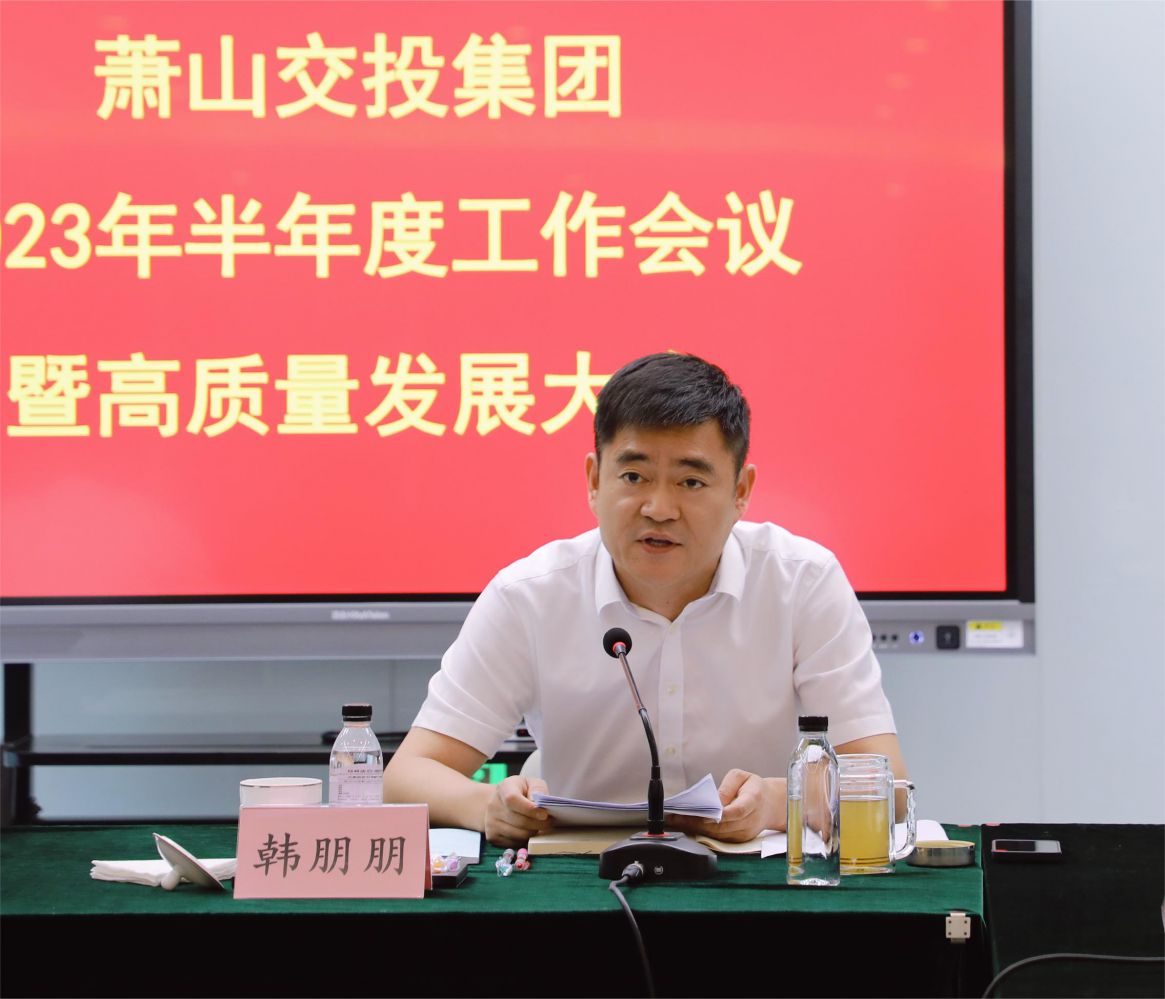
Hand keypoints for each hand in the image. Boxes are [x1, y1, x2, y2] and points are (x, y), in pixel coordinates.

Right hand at [483, 775, 554, 846]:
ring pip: (518, 834)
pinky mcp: (492, 836)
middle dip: (538, 824)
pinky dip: (524, 840)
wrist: (500, 802)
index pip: (512, 799)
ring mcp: (491, 822)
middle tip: (549, 822)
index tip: (544, 814)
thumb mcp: (531, 783)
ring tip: (539, 826)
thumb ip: (538, 789)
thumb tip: (541, 805)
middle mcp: (493, 805)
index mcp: (504, 788)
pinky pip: (513, 843)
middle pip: (518, 820)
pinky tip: (528, 831)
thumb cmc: (520, 791)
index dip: (529, 809)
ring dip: (533, 832)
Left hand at [667, 770, 786, 842]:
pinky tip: (688, 826)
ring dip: (696, 829)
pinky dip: (703, 833)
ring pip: (719, 835)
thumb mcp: (742, 776)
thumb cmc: (753, 788)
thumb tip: (716, 800)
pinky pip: (720, 839)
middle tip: (676, 817)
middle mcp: (750, 820)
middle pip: (723, 826)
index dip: (720, 815)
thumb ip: (729, 786)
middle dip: (697, 822)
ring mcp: (745, 833)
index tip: (703, 815)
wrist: (770, 805)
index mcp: (753, 800)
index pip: (737, 811)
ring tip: (676, 821)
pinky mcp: (740, 840)